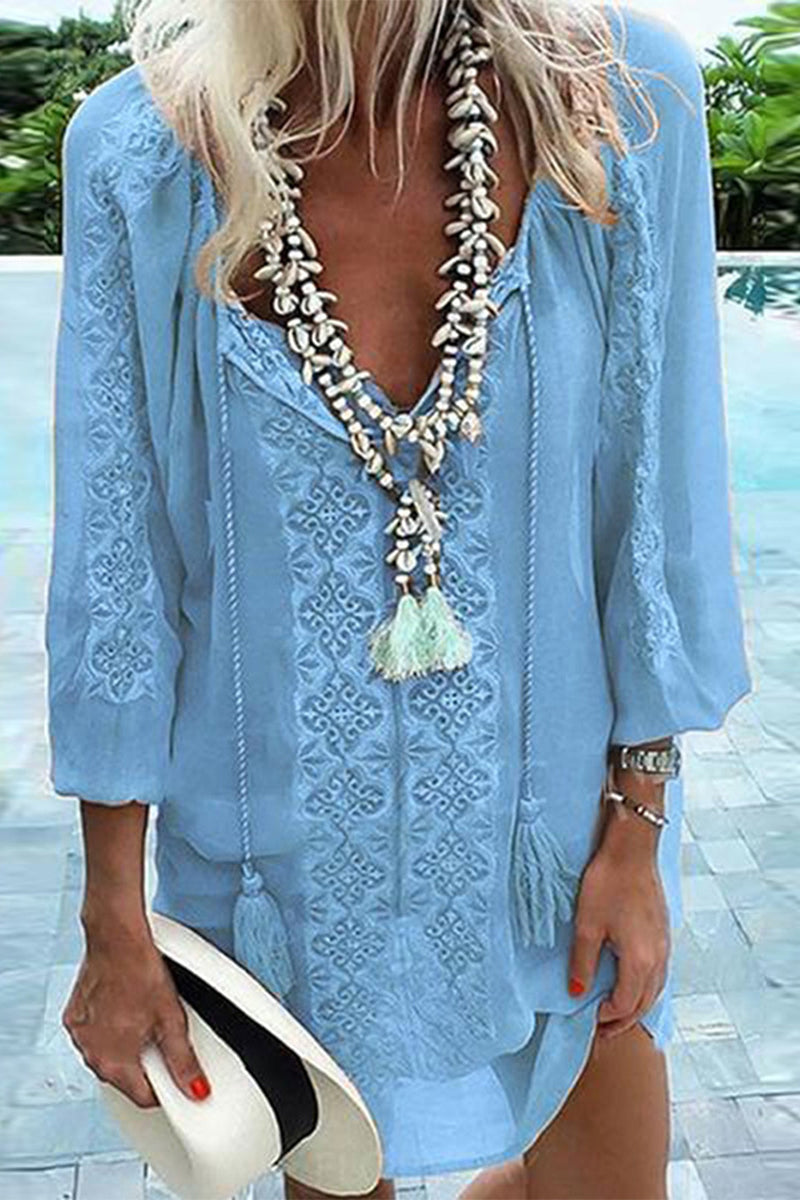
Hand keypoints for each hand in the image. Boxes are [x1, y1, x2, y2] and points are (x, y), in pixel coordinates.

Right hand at [62, 911, 210, 1108]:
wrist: (116, 939)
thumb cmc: (140, 972)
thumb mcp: (171, 1020)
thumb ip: (183, 1061)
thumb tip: (196, 1088)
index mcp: (114, 1062)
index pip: (144, 1097)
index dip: (165, 1088)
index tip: (175, 1076)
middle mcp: (91, 1053)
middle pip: (125, 1077)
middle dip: (145, 1063)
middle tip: (159, 1034)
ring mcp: (80, 1035)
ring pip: (108, 1056)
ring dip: (125, 1046)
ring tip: (141, 1016)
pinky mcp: (73, 1016)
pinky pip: (94, 1035)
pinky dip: (108, 1029)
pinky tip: (123, 1008)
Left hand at [566, 791, 670, 1039]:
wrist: (633, 850)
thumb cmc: (608, 884)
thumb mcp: (587, 925)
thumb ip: (583, 963)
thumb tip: (577, 992)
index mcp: (640, 961)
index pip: (626, 1004)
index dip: (608, 1017)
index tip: (590, 1020)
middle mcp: (658, 958)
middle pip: (645, 1003)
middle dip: (625, 1020)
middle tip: (604, 1030)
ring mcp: (665, 945)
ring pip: (656, 989)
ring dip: (638, 1006)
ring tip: (617, 1013)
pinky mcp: (664, 933)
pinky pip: (660, 973)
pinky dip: (647, 988)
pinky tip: (633, 983)